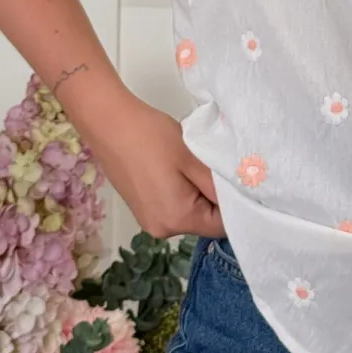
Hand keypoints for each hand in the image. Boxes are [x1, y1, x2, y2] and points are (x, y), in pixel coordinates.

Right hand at [85, 93, 226, 240]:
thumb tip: (240, 200)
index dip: (236, 203)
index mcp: (177, 220)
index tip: (242, 179)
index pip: (221, 225)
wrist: (109, 123)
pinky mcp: (144, 208)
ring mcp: (150, 220)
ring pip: (192, 212)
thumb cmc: (152, 137)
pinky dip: (186, 190)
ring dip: (201, 191)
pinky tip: (182, 167)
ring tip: (199, 163)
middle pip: (206, 220)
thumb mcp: (194, 158)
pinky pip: (176, 206)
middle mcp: (162, 229)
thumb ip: (218, 184)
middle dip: (217, 196)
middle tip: (219, 164)